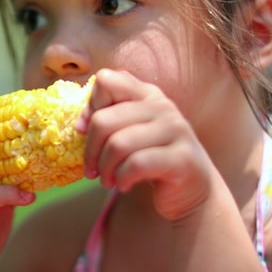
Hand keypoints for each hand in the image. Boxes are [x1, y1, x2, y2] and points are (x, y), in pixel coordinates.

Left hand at [79, 69, 214, 221]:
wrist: (192, 190)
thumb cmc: (152, 159)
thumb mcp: (130, 133)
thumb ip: (108, 120)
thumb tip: (79, 124)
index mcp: (146, 94)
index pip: (106, 81)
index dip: (89, 107)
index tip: (85, 132)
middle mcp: (162, 106)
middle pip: (103, 120)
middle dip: (90, 151)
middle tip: (91, 170)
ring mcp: (175, 130)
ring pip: (118, 144)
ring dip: (105, 169)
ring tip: (107, 180)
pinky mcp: (181, 157)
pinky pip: (136, 164)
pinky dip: (122, 179)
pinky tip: (124, 185)